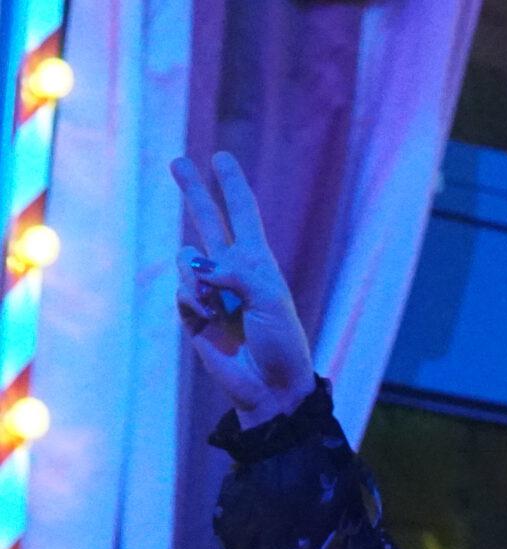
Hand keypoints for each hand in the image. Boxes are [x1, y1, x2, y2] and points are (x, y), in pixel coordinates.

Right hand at [171, 153, 316, 426]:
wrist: (270, 386)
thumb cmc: (282, 343)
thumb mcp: (271, 301)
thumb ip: (237, 274)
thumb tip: (198, 265)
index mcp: (258, 264)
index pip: (243, 216)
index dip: (233, 187)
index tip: (222, 158)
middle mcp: (233, 273)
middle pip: (208, 222)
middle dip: (194, 192)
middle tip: (178, 161)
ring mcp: (211, 292)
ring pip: (186, 260)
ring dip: (195, 277)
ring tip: (214, 304)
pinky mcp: (193, 315)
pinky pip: (181, 292)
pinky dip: (191, 300)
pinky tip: (207, 318)